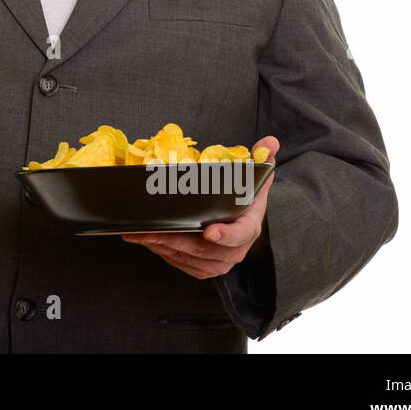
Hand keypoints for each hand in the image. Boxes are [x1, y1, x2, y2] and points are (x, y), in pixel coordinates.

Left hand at [121, 137, 278, 278]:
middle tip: (151, 229)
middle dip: (175, 240)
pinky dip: (163, 253)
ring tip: (140, 234)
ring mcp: (220, 262)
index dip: (225, 235)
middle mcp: (236, 249)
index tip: (208, 231)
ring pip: (188, 258)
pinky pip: (181, 264)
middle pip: (204, 250)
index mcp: (249, 227)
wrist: (240, 223)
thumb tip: (270, 141)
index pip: (240, 234)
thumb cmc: (243, 199)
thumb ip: (261, 159)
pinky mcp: (204, 269)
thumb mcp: (254, 178)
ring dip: (162, 247)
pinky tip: (147, 240)